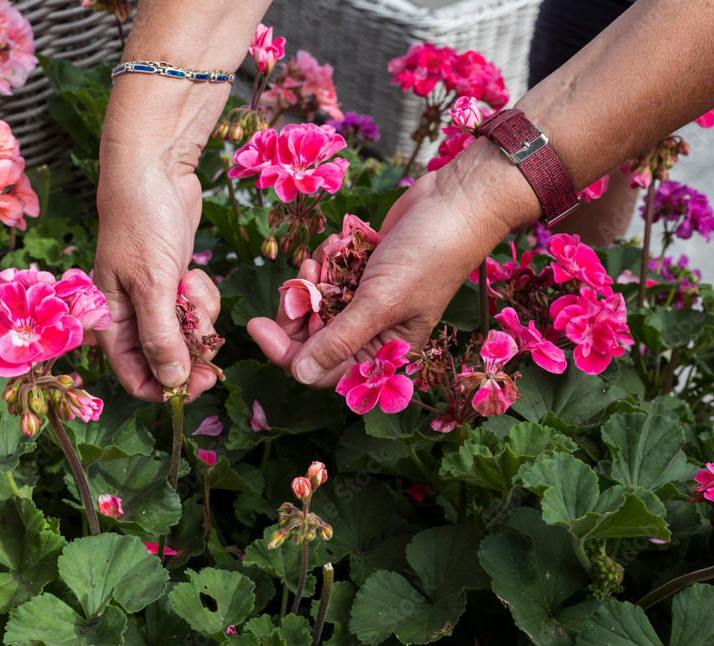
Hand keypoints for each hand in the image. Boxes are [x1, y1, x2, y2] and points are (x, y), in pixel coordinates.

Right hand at [94, 76, 227, 401]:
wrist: (154, 169)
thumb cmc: (141, 221)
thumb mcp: (151, 284)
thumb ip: (160, 337)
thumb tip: (171, 384)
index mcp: (109, 324)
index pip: (135, 378)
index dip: (166, 388)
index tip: (200, 385)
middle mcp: (129, 318)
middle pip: (166, 362)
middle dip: (189, 349)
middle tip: (207, 335)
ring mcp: (154, 301)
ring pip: (186, 337)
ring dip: (198, 319)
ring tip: (190, 284)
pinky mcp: (176, 284)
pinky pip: (196, 310)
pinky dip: (202, 297)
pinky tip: (194, 273)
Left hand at [248, 143, 523, 385]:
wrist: (456, 201)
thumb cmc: (428, 256)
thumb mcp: (379, 303)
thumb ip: (338, 341)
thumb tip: (300, 375)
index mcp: (386, 353)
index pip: (323, 370)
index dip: (287, 353)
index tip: (257, 326)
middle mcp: (375, 333)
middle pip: (313, 340)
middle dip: (297, 311)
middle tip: (294, 281)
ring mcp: (368, 301)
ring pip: (316, 306)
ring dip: (311, 281)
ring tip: (317, 258)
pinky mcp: (363, 272)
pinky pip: (328, 276)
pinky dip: (325, 261)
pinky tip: (335, 242)